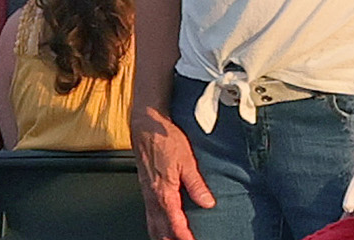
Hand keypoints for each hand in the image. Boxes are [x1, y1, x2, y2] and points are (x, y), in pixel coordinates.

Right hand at [132, 107, 211, 239]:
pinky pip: (149, 215)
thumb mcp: (186, 160)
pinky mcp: (145, 189)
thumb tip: (208, 203)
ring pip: (152, 224)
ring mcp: (147, 194)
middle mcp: (152, 196)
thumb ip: (196, 184)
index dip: (184, 237)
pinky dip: (155, 227)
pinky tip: (161, 228)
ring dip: (162, 237)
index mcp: (164, 191)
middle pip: (160, 229)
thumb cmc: (165, 139)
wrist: (146, 126)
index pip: (174, 223)